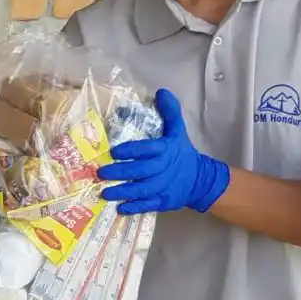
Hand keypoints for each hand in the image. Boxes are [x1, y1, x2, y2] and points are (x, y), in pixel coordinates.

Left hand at [98, 89, 230, 215]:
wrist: (199, 179)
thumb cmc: (182, 152)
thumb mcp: (178, 130)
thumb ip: (170, 112)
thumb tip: (161, 91)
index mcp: (166, 150)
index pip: (148, 149)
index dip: (132, 150)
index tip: (114, 151)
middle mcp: (163, 169)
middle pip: (140, 171)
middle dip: (120, 172)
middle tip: (101, 172)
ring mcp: (163, 187)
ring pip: (141, 190)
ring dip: (122, 191)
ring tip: (104, 192)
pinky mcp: (163, 202)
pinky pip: (148, 205)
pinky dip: (134, 207)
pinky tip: (120, 208)